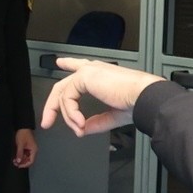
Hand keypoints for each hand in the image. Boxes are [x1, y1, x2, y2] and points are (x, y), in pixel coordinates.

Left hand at [13, 129, 38, 168]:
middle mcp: (33, 150)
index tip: (18, 165)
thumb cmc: (23, 134)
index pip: (31, 161)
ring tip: (14, 160)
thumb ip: (19, 153)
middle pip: (29, 160)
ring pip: (26, 157)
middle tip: (15, 163)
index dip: (25, 164)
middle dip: (22, 162)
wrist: (22, 127)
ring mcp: (30, 149)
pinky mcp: (27, 147)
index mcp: (34, 150)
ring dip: (21, 159)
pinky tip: (15, 157)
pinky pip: (24, 154)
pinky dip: (20, 156)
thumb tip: (18, 161)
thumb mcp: (20, 144)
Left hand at [41, 56, 165, 136]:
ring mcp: (88, 72)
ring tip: (78, 128)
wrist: (145, 98)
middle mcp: (94, 70)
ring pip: (64, 95)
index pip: (80, 67)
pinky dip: (71, 114)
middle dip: (52, 105)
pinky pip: (67, 98)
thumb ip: (97, 121)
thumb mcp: (113, 115)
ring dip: (69, 117)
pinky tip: (79, 122)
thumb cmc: (137, 102)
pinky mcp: (84, 76)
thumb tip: (84, 129)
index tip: (60, 63)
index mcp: (102, 75)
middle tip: (47, 121)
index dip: (69, 64)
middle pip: (63, 85)